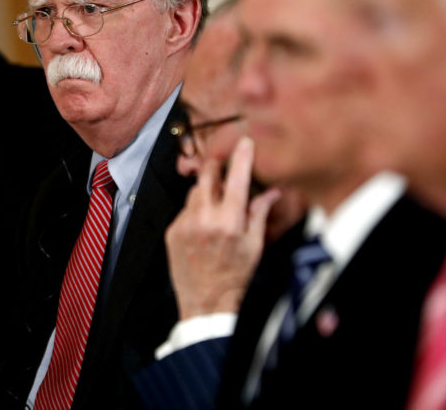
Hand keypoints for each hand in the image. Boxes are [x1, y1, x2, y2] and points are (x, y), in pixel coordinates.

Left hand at [166, 137, 280, 318]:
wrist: (206, 302)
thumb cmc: (234, 277)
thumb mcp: (254, 245)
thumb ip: (259, 213)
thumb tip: (272, 191)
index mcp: (229, 222)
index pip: (236, 178)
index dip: (242, 156)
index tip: (245, 143)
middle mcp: (204, 219)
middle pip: (207, 176)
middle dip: (216, 168)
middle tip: (224, 169)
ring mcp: (184, 224)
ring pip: (194, 192)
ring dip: (206, 192)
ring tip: (217, 208)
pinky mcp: (172, 231)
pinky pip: (184, 210)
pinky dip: (195, 211)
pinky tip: (203, 227)